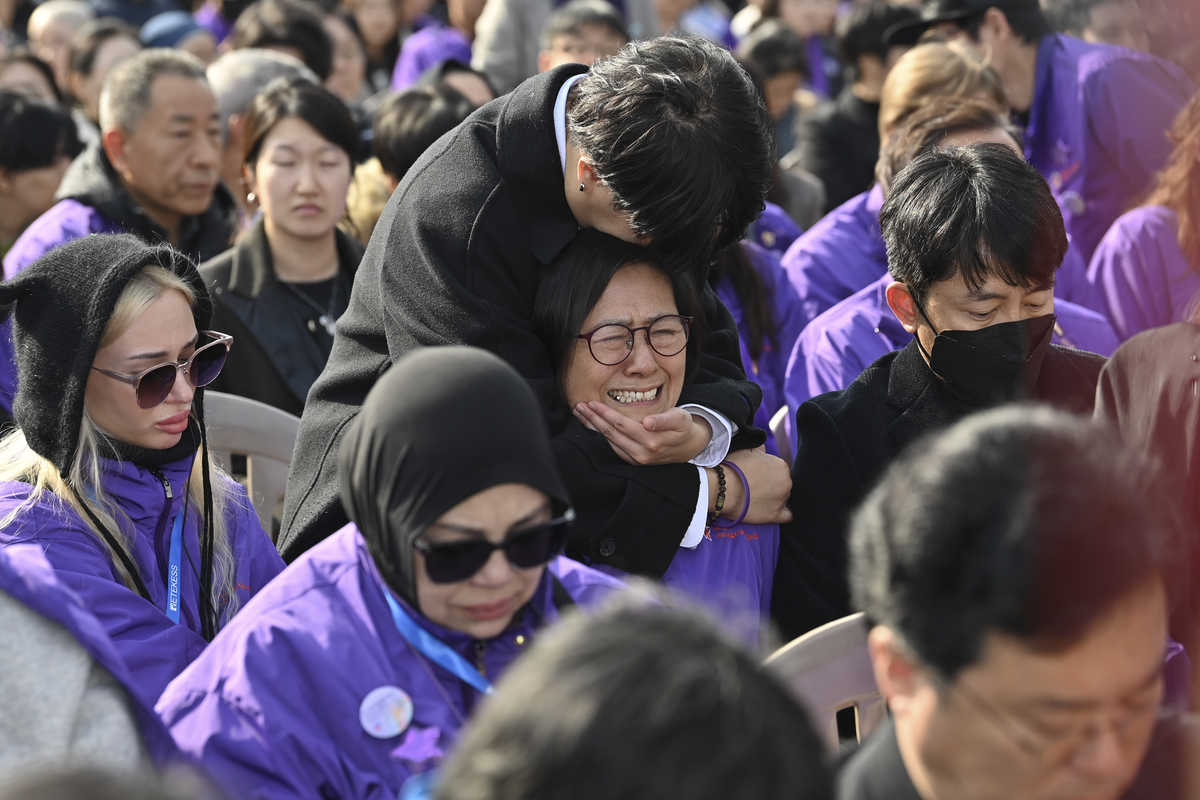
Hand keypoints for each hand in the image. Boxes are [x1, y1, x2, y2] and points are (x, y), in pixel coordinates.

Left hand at [574, 402, 711, 465]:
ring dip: (593, 428)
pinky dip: (601, 437)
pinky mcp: (634, 462)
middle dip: (593, 419)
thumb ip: (664, 420)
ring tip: (581, 414)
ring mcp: (637, 460)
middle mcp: (641, 453)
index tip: (591, 403)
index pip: (621, 425)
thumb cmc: (683, 427)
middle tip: (579, 407)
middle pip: (611, 434)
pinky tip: (593, 427)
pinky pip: (613, 448)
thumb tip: (648, 423)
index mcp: (651, 441)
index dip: (605, 414)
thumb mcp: (679, 419)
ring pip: (609, 442)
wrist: (689, 447)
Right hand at [708, 447, 792, 524]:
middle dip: (771, 484)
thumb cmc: (733, 467)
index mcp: (781, 465)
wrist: (723, 489)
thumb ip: (760, 449)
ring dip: (774, 498)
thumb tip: (763, 449)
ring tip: (756, 499)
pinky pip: (787, 516)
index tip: (755, 474)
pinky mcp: (775, 515)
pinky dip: (783, 514)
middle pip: (782, 483)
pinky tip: (776, 511)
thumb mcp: (747, 450)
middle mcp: (786, 482)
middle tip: (754, 486)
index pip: (777, 469)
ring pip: (783, 498)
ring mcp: (782, 499)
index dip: (766, 471)